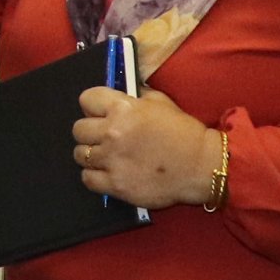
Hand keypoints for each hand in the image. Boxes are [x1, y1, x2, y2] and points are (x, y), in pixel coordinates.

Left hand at [70, 86, 214, 208]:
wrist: (201, 166)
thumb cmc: (184, 133)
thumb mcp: (162, 103)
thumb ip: (137, 97)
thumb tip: (121, 94)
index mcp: (123, 109)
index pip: (87, 99)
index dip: (92, 106)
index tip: (100, 113)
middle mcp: (112, 133)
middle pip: (78, 129)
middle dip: (90, 131)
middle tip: (104, 137)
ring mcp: (112, 160)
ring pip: (79, 154)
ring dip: (91, 154)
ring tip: (106, 156)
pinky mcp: (115, 185)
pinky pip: (87, 178)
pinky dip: (93, 176)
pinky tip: (107, 172)